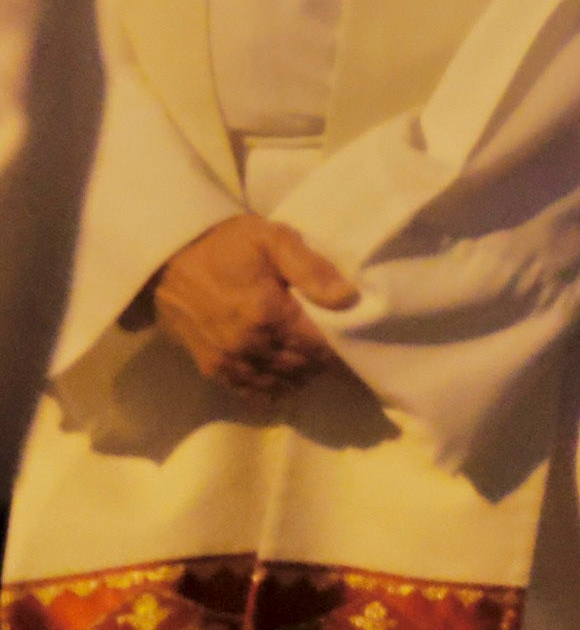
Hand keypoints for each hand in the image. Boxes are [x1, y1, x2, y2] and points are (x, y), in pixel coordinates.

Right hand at [149, 216, 354, 404]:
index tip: (363, 351)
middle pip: (302, 367)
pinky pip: (248, 390)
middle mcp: (248, 344)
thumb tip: (348, 298)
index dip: (344, 353)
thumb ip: (312, 269)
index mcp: (268, 313)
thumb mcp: (274, 239)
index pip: (320, 347)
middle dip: (326, 365)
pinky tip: (286, 380)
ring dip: (301, 377)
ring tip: (317, 364)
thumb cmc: (226, 244)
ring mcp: (227, 360)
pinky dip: (271, 389)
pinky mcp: (210, 367)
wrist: (166, 258)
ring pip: (278, 382)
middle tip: (345, 357)